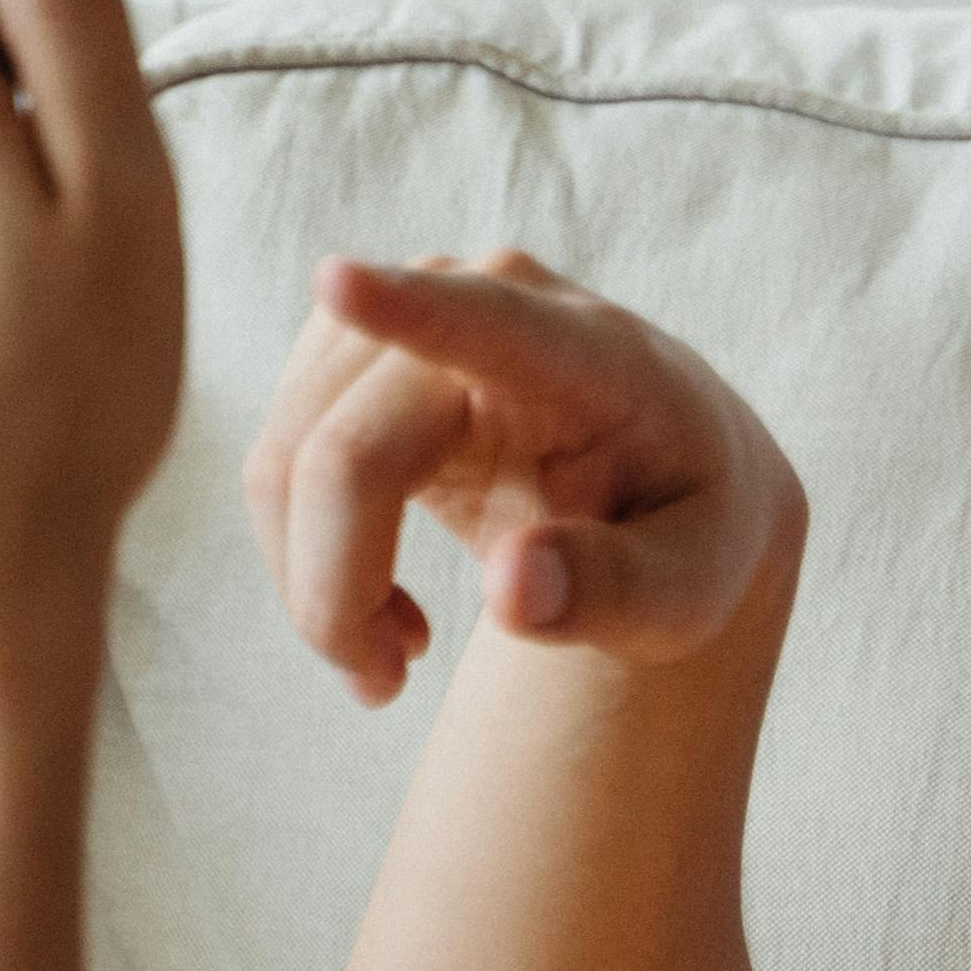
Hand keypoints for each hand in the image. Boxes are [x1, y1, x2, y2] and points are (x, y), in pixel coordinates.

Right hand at [242, 252, 803, 707]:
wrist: (659, 482)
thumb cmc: (684, 531)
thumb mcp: (692, 588)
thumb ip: (619, 591)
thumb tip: (512, 590)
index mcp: (596, 355)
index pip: (492, 325)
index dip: (407, 310)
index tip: (339, 283)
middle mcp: (490, 305)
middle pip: (349, 452)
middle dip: (337, 592)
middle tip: (385, 687)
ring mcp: (407, 315)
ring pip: (287, 460)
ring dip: (314, 584)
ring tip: (393, 658)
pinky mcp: (349, 354)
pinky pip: (278, 462)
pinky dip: (307, 556)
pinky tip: (384, 607)